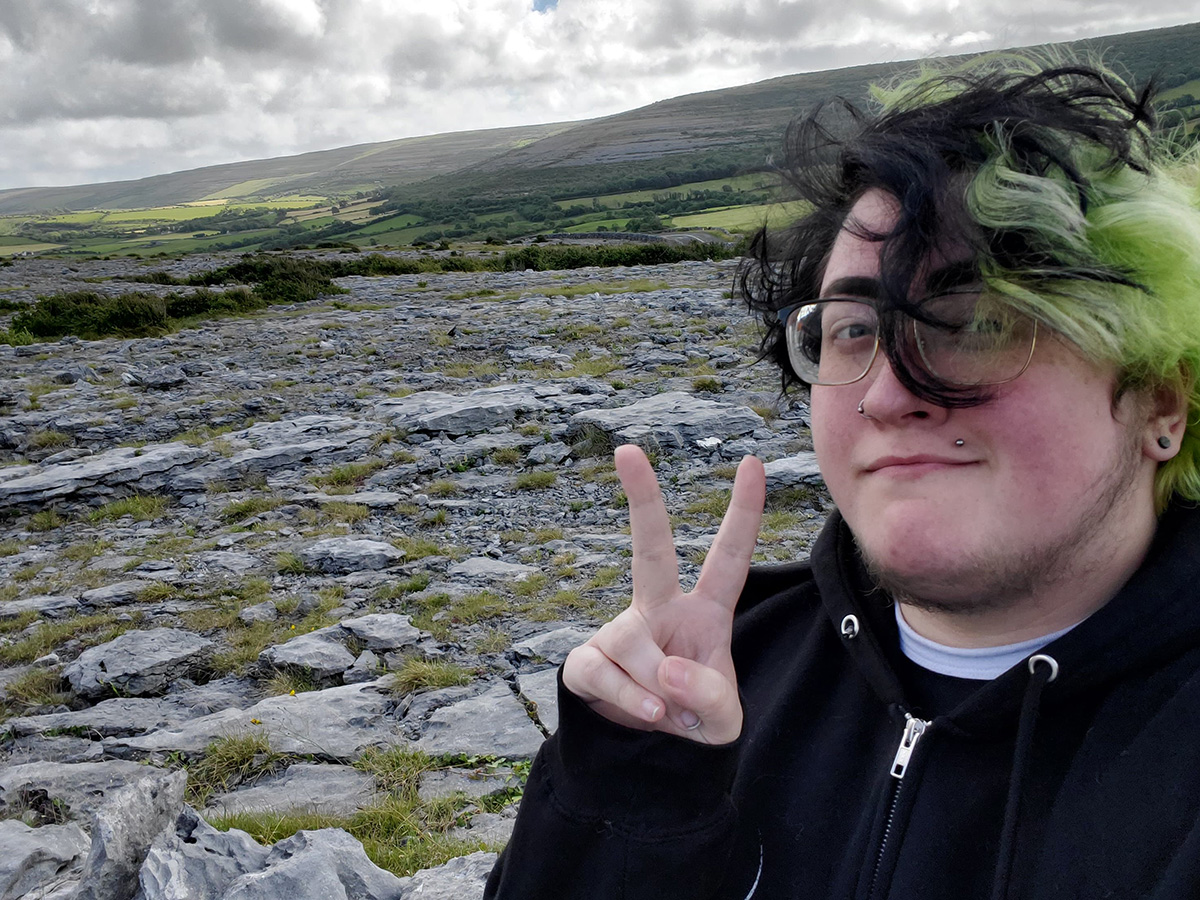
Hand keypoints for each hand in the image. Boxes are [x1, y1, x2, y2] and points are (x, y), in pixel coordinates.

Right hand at [562, 444, 764, 744]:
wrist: (646, 755)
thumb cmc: (693, 719)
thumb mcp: (722, 722)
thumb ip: (711, 698)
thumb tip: (667, 671)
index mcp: (705, 613)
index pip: (728, 558)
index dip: (742, 513)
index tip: (752, 463)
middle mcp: (660, 609)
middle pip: (650, 546)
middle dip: (642, 498)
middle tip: (627, 450)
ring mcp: (621, 630)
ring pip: (634, 643)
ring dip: (656, 688)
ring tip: (668, 712)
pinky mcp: (588, 658)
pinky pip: (605, 672)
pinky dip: (630, 701)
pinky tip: (646, 715)